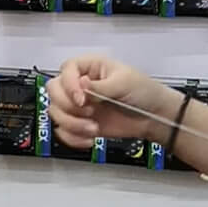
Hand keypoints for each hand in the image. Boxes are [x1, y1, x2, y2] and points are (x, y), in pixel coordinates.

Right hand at [45, 55, 176, 148]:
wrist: (153, 117)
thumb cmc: (143, 91)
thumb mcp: (124, 82)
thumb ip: (100, 86)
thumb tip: (82, 86)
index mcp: (89, 67)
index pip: (66, 70)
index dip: (69, 85)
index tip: (83, 99)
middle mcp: (80, 85)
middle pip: (54, 91)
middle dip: (68, 106)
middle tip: (89, 112)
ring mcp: (79, 106)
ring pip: (55, 113)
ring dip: (72, 124)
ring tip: (93, 128)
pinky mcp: (81, 124)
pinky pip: (63, 132)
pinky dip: (73, 138)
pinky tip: (90, 138)